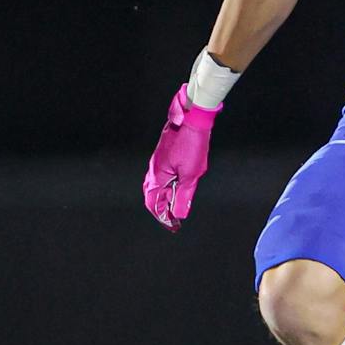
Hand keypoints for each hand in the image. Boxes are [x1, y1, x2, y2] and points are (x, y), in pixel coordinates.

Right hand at [143, 87, 219, 230]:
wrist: (193, 118)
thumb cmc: (192, 144)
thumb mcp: (192, 174)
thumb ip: (184, 195)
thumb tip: (179, 214)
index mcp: (157, 175)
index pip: (153, 202)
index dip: (162, 216)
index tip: (173, 226)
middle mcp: (153, 168)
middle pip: (151, 195)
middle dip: (161, 208)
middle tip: (173, 218)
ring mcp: (157, 160)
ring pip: (155, 185)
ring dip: (164, 197)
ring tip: (175, 206)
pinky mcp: (164, 155)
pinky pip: (161, 176)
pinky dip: (167, 186)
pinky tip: (177, 187)